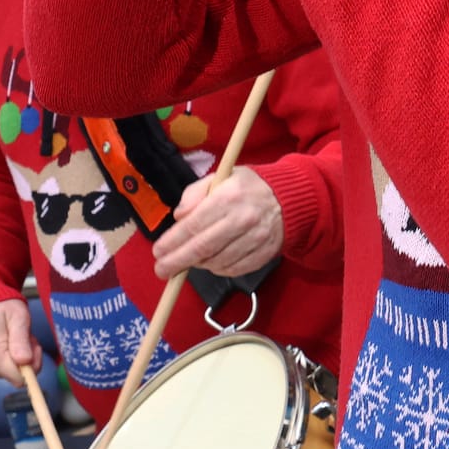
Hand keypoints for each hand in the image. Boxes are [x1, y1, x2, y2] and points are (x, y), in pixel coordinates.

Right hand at [0, 297, 39, 380]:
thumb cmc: (1, 307)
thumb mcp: (17, 316)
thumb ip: (21, 339)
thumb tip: (25, 361)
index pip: (20, 378)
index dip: (32, 365)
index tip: (32, 346)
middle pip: (17, 376)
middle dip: (26, 359)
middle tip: (24, 337)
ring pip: (10, 373)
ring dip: (17, 358)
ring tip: (14, 337)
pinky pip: (2, 371)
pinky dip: (8, 359)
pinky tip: (5, 343)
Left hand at [153, 167, 282, 280]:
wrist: (290, 200)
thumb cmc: (248, 187)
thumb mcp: (220, 177)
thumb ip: (195, 193)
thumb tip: (179, 217)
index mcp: (229, 196)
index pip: (194, 224)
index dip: (172, 241)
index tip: (157, 251)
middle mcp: (243, 219)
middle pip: (203, 248)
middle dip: (177, 261)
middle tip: (161, 270)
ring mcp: (255, 239)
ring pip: (216, 262)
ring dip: (197, 265)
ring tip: (187, 261)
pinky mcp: (263, 255)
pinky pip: (233, 269)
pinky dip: (216, 269)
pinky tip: (209, 262)